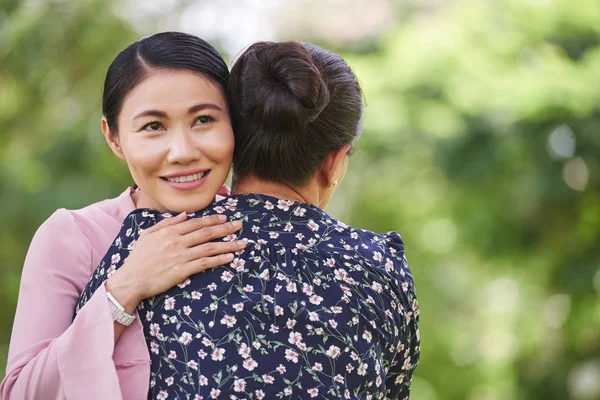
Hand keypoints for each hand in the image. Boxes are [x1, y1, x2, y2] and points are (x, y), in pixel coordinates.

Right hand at [106, 212, 245, 311]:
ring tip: (242, 243)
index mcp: (169, 231)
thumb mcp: (148, 234)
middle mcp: (177, 241)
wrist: (131, 279)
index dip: (212, 220)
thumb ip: (167, 223)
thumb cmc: (138, 258)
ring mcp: (181, 256)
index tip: (224, 218)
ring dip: (228, 244)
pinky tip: (230, 257)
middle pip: (206, 232)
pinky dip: (219, 259)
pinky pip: (205, 263)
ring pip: (209, 247)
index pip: (196, 222)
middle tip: (239, 225)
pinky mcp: (182, 270)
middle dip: (225, 228)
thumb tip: (184, 214)